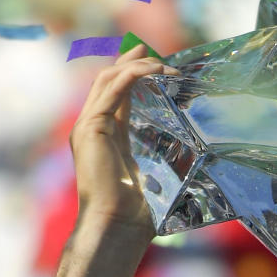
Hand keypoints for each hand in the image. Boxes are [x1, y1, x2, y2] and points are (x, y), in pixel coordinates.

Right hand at [69, 45, 180, 233]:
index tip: (149, 62)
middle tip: (150, 51)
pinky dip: (132, 75)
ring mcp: (87, 126)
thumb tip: (189, 160)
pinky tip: (152, 70)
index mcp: (102, 138)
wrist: (115, 225)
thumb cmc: (134, 214)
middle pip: (107, 81)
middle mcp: (90, 128)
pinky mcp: (91, 127)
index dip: (129, 75)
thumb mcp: (151, 177)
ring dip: (136, 67)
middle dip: (129, 62)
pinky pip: (113, 89)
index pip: (113, 97)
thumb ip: (161, 161)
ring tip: (162, 65)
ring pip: (109, 80)